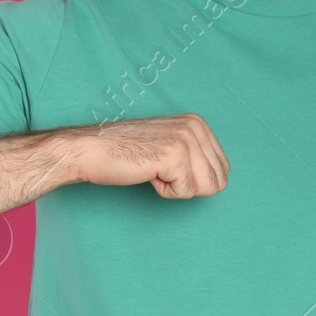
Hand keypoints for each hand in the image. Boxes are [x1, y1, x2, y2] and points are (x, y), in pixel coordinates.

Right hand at [60, 113, 229, 199]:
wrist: (92, 150)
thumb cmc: (125, 153)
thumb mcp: (169, 145)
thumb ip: (196, 155)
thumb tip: (221, 180)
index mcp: (198, 123)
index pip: (222, 169)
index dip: (192, 178)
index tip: (166, 165)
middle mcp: (196, 127)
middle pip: (218, 180)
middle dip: (189, 184)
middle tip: (160, 170)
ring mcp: (186, 140)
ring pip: (207, 188)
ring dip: (178, 188)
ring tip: (154, 171)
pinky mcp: (176, 156)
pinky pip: (186, 192)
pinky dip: (165, 191)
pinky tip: (148, 174)